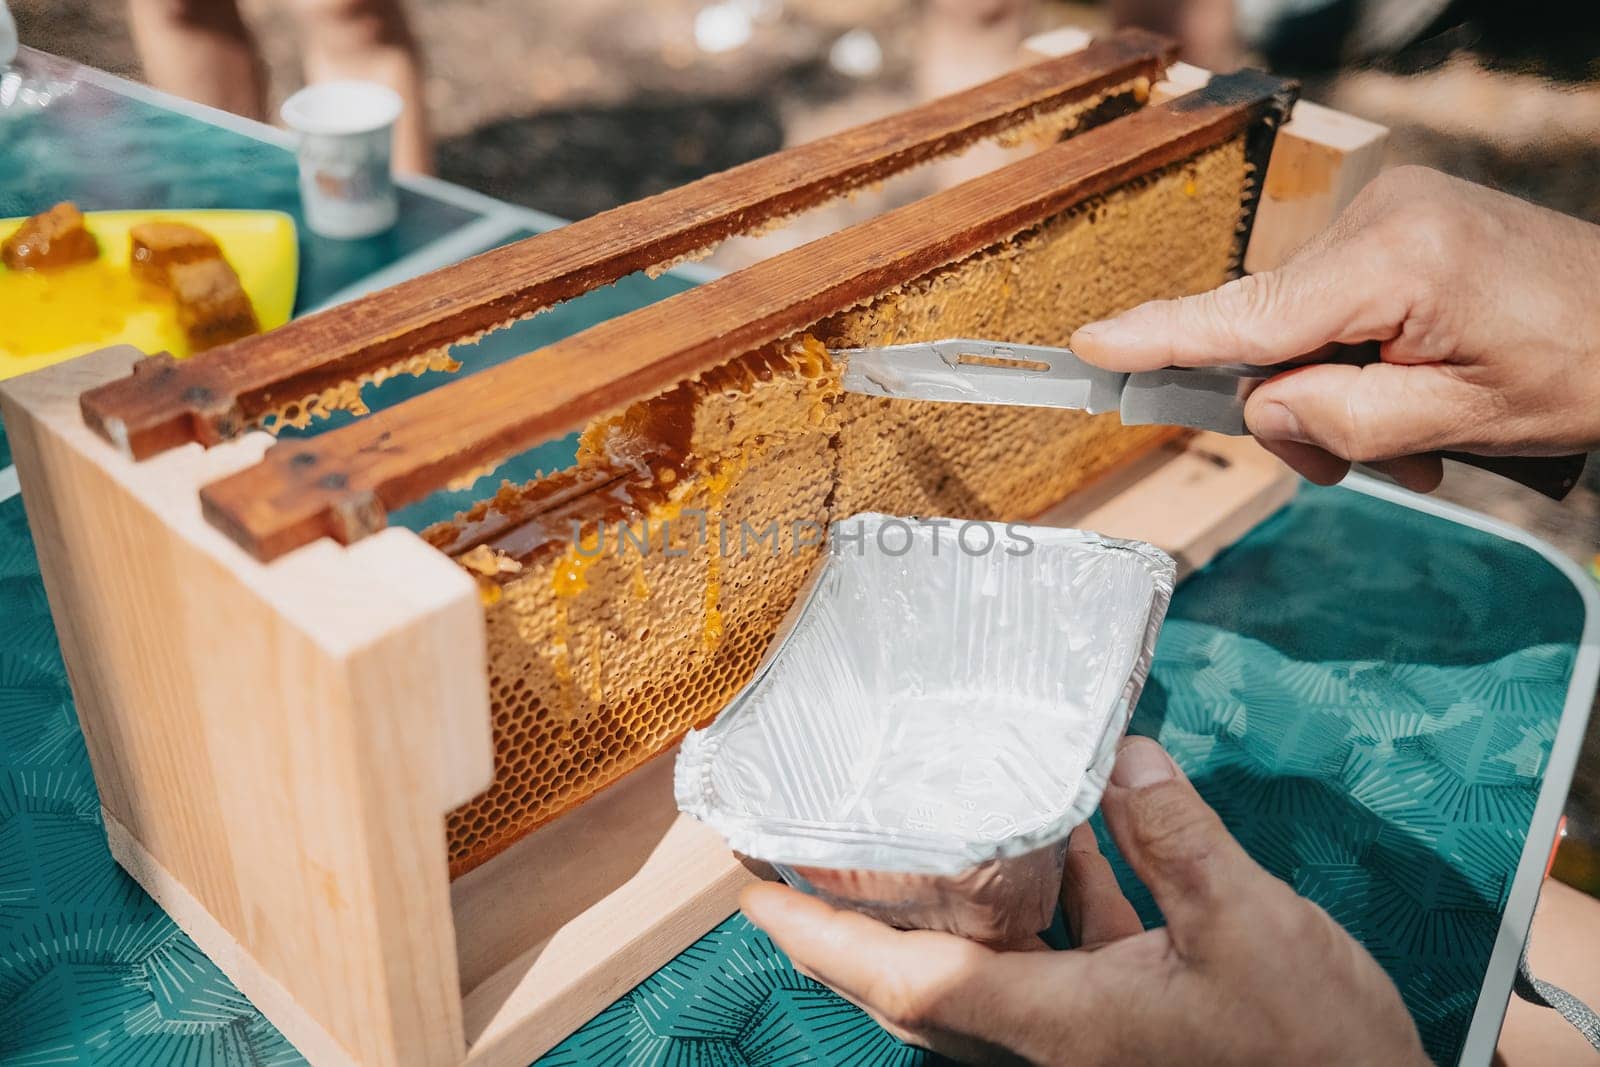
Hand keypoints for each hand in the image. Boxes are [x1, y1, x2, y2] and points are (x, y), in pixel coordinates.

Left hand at [741, 737, 1428, 1065]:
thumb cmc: (1309, 1048)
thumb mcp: (1247, 923)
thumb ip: (1176, 836)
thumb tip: (1125, 757)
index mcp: (1055, 1021)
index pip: (903, 979)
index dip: (819, 938)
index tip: (753, 897)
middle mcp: (1053, 1034)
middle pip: (921, 976)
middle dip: (851, 924)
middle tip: (802, 860)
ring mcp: (1091, 1032)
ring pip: (990, 960)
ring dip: (950, 899)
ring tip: (914, 827)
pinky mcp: (1133, 1021)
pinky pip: (1063, 952)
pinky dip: (1052, 896)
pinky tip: (1073, 830)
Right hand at [1069, 166, 1599, 491]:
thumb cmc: (1582, 372)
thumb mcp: (1456, 424)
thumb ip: (1337, 418)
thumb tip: (1258, 403)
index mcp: (1396, 261)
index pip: (1248, 314)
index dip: (1161, 337)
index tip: (1087, 344)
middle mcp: (1382, 217)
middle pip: (1270, 332)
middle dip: (1299, 409)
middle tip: (1361, 469)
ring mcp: (1392, 211)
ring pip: (1302, 326)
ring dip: (1337, 394)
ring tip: (1418, 443)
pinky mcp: (1403, 220)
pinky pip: (1338, 302)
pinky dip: (1359, 359)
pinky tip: (1415, 397)